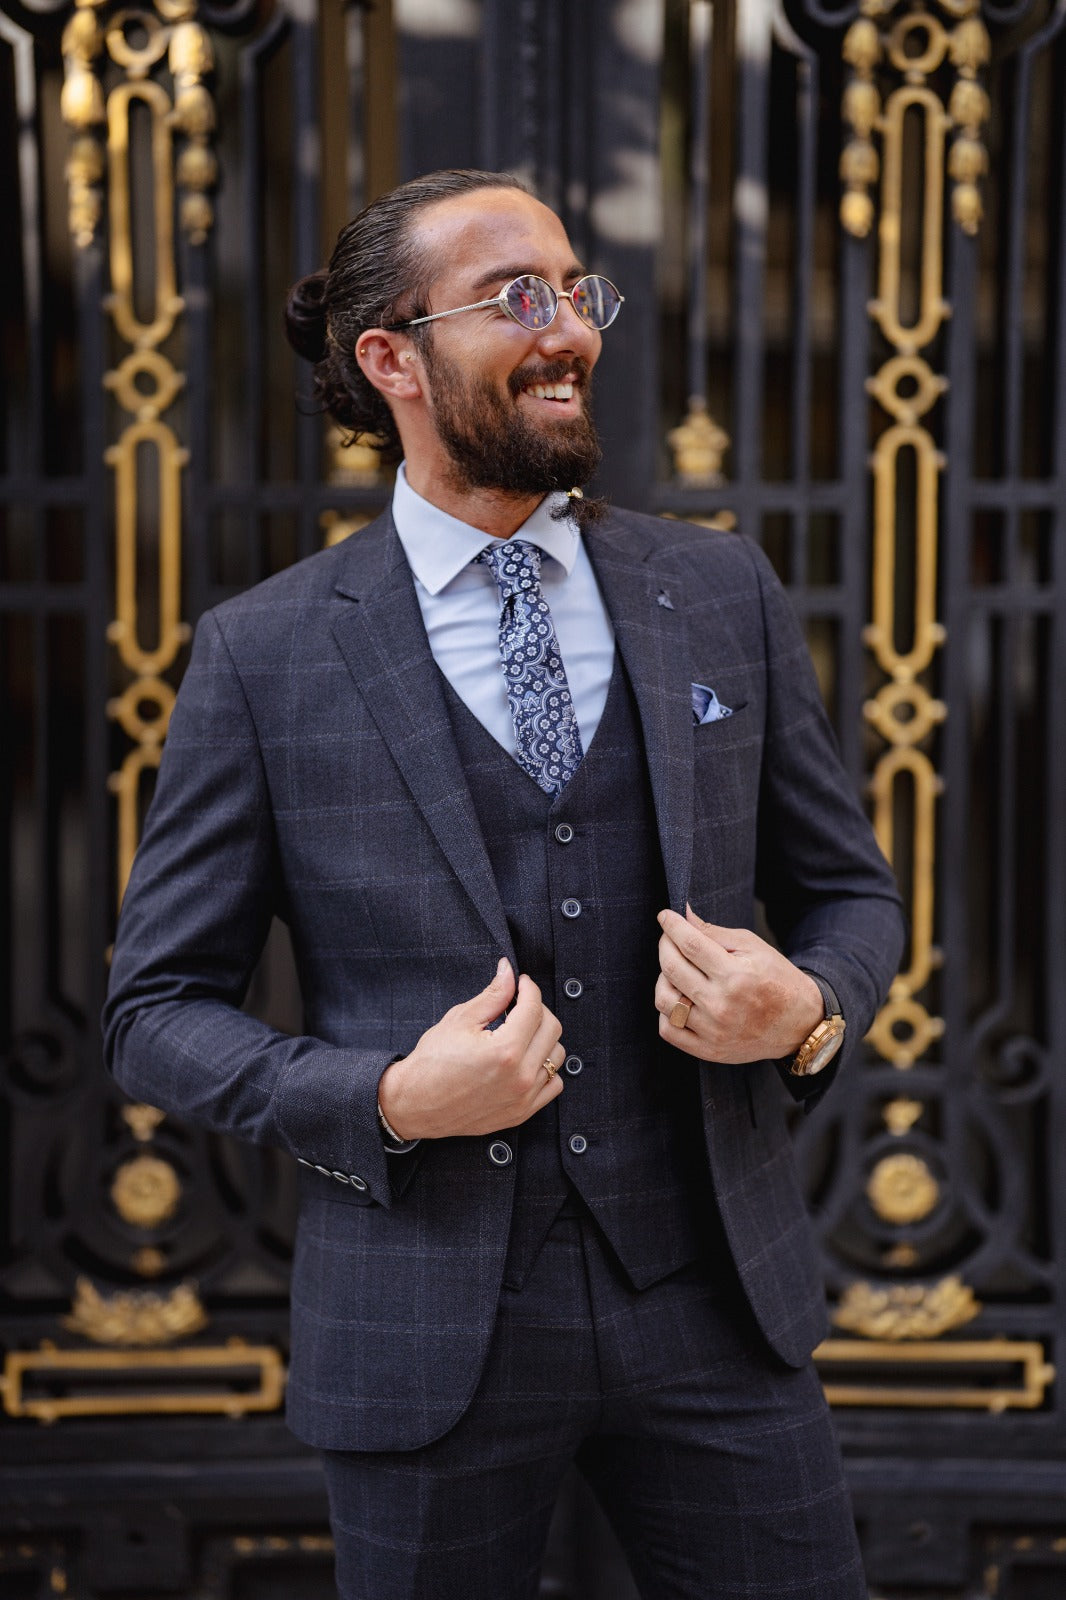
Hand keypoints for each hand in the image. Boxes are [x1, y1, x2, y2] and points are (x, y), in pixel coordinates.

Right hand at [377, 959, 563, 1138]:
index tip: (521, 984)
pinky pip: (554, 1084)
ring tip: (520, 1033)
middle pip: (552, 1028)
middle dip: (537, 1009)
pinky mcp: (522, 1112)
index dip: (528, 988)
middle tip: (518, 1006)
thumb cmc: (431, 1064)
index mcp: (505, 1050)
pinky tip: (526, 1059)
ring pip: (556, 1055)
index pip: (534, 1007)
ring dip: (543, 1038)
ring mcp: (523, 1097)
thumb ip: (493, 995)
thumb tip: (508, 972)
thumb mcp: (459, 1020)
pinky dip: (545, 1068)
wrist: (415, 1104)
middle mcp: (521, 1076)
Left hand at [655, 906, 822, 1063]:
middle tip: (669, 939)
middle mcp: (722, 1004)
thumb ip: (715, 932)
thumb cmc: (777, 979)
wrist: (799, 1024)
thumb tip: (684, 915)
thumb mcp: (753, 947)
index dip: (671, 925)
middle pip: (672, 968)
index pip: (690, 944)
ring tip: (676, 970)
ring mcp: (713, 1030)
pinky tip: (679, 998)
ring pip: (664, 999)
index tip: (665, 916)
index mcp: (736, 975)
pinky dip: (666, 1012)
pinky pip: (668, 1029)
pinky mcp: (708, 1050)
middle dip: (665, 945)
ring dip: (663, 978)